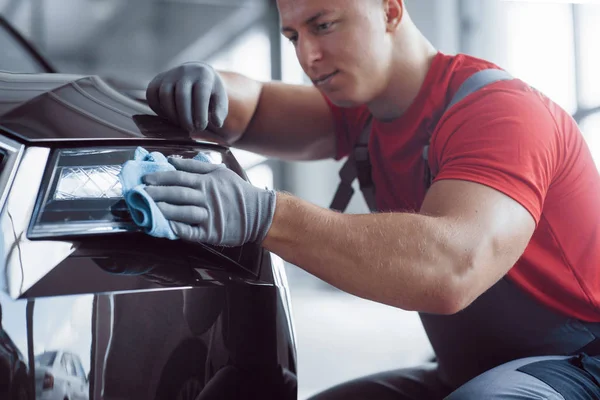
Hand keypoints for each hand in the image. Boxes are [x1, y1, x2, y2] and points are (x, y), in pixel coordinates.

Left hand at [142, 158, 276, 246]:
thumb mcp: (220, 172)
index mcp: (207, 182)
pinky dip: (179, 230)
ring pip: (182, 212)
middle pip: (177, 193)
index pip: (179, 177)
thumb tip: (173, 161)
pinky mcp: (212, 233)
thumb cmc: (238, 192)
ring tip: (147, 209)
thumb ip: (196, 166)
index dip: (160, 177)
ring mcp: (209, 216)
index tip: (145, 179)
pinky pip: (192, 232)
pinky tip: (167, 228)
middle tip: (140, 193)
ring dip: (163, 210)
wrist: (259, 213)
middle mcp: (206, 197)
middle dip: (156, 193)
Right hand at [146, 62, 228, 132]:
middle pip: (181, 96)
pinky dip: (158, 109)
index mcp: (203, 75)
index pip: (200, 94)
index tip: (201, 127)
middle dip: (185, 117)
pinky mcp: (157, 80)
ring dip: (172, 115)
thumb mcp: (220, 99)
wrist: (195, 74)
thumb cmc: (209, 92)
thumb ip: (220, 111)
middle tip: (190, 129)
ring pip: (165, 96)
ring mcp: (169, 74)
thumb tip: (217, 123)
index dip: (199, 113)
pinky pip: (152, 95)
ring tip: (181, 124)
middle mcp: (185, 71)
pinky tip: (169, 116)